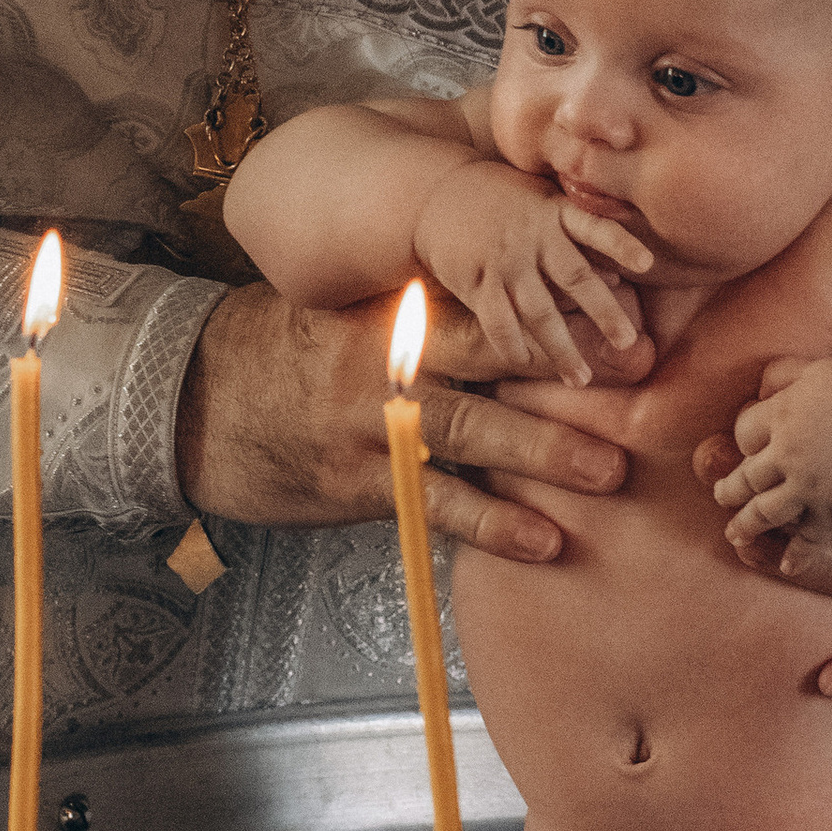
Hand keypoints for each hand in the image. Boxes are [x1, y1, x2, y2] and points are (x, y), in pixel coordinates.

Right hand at [176, 281, 627, 564]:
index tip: (622, 303)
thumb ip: (425, 304)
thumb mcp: (350, 308)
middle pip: (494, 357)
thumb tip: (514, 290)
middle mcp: (391, 358)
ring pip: (474, 432)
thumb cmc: (284, 351)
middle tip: (641, 379)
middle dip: (569, 370)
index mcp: (396, 307)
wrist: (189, 401)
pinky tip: (544, 539)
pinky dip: (492, 522)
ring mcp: (375, 421)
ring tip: (609, 471)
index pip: (487, 296)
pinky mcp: (361, 480)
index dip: (555, 300)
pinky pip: (436, 503)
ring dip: (544, 452)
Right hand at [412, 162, 649, 383]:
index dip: (621, 244)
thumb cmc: (505, 200)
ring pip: (539, 310)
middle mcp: (533, 236)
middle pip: (575, 277)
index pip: (595, 227)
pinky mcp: (476, 281)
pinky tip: (526, 364)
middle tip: (629, 342)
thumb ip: (579, 234)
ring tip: (582, 379)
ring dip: (562, 348)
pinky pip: (498, 321)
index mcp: (555, 212)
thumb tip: (621, 275)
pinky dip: (513, 345)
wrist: (437, 194)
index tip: (647, 264)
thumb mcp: (544, 200)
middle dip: (604, 311)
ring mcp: (505, 260)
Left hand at [708, 353, 831, 549]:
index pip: (744, 432)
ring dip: (746, 524)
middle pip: (746, 476)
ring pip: (765, 511)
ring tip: (734, 534)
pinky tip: (788, 565)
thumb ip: (785, 377)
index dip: (742, 442)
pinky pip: (807, 537)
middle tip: (720, 497)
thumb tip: (760, 387)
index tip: (745, 449)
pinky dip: (796, 554)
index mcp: (782, 414)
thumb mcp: (819, 372)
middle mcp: (788, 453)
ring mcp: (808, 486)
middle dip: (729, 489)